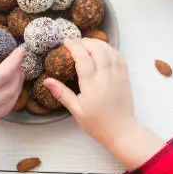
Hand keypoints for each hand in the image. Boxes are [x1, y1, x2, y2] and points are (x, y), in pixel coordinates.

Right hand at [44, 39, 163, 169]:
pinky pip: (119, 56)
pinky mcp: (125, 77)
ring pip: (109, 50)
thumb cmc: (97, 123)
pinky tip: (102, 50)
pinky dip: (110, 49)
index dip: (74, 46)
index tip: (65, 42)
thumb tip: (46, 81)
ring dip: (97, 43)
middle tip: (75, 43)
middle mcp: (106, 77)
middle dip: (85, 42)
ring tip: (87, 44)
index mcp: (92, 85)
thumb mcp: (76, 111)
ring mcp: (118, 75)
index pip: (83, 57)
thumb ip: (62, 93)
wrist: (122, 131)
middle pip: (97, 49)